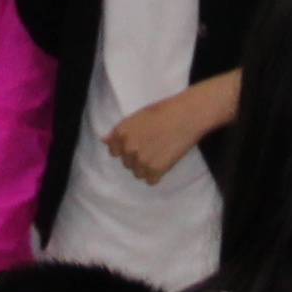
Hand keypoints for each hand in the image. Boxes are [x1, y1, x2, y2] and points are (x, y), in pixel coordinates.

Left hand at [106, 77, 230, 181]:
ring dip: (148, 167)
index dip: (127, 149)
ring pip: (138, 173)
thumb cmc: (165, 111)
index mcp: (121, 132)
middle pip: (128, 164)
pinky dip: (158, 174)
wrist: (187, 115)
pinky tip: (166, 161)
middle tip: (155, 146)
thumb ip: (119, 131)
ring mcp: (141, 159)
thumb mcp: (138, 116)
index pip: (114, 152)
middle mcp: (128, 147)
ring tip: (161, 153)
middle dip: (138, 158)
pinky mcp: (155, 169)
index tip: (139, 145)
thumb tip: (104, 140)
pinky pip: (151, 181)